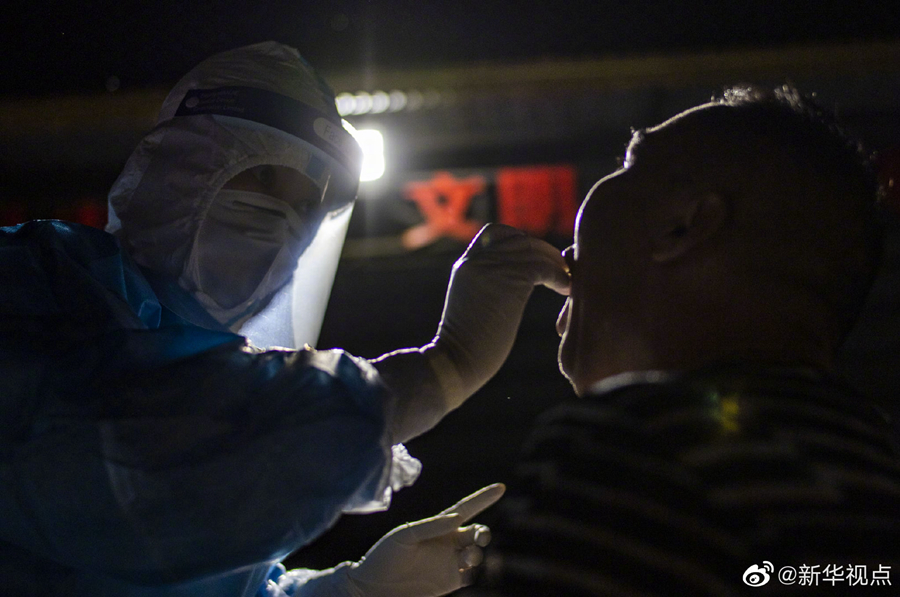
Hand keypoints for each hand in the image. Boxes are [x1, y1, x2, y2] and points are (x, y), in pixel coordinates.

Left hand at [345, 483, 504, 596]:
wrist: (372, 588)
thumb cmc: (385, 556)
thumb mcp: (404, 535)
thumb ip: (431, 526)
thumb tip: (457, 517)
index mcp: (438, 526)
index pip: (465, 509)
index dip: (483, 498)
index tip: (500, 487)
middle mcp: (448, 543)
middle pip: (476, 533)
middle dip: (483, 533)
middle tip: (479, 537)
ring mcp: (450, 563)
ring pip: (476, 554)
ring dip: (476, 554)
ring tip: (467, 558)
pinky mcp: (449, 583)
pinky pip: (470, 576)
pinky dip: (474, 572)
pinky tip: (466, 571)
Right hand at [428, 224, 569, 409]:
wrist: (457, 361)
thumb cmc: (469, 344)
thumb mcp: (474, 302)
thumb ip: (488, 284)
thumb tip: (516, 283)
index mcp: (466, 264)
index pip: (495, 233)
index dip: (521, 241)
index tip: (537, 260)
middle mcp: (476, 261)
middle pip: (518, 238)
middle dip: (542, 250)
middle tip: (560, 269)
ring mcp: (491, 268)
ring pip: (533, 250)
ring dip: (555, 263)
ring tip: (566, 280)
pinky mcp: (509, 282)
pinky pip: (543, 267)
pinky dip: (559, 276)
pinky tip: (565, 290)